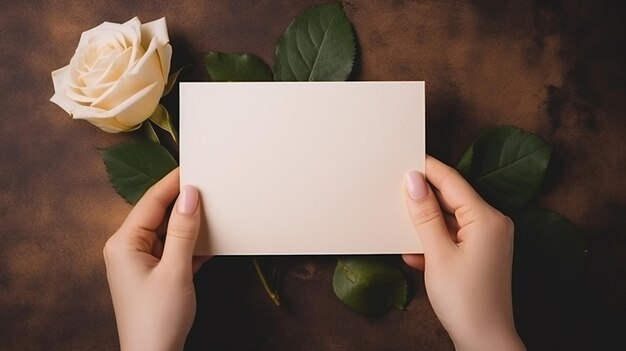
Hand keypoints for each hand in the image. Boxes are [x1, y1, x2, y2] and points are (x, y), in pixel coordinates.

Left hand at [103, 168, 208, 350]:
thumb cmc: (158, 319)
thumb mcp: (175, 271)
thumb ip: (183, 230)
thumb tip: (190, 195)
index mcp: (123, 243)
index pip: (151, 202)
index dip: (173, 183)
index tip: (194, 167)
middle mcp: (127, 248)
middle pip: (158, 214)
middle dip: (183, 202)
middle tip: (208, 186)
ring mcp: (140, 262)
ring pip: (167, 231)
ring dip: (189, 224)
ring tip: (212, 210)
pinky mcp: (154, 274)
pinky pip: (172, 249)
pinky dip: (190, 244)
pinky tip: (209, 239)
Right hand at [403, 156, 524, 350]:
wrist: (484, 340)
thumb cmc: (465, 301)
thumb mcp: (437, 254)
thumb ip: (425, 215)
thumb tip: (413, 181)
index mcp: (487, 218)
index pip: (452, 181)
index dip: (426, 169)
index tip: (403, 160)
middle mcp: (492, 223)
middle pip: (452, 198)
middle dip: (424, 199)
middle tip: (396, 194)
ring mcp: (488, 239)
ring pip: (450, 218)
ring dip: (426, 224)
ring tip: (403, 229)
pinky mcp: (480, 253)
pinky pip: (453, 236)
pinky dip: (434, 241)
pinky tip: (416, 254)